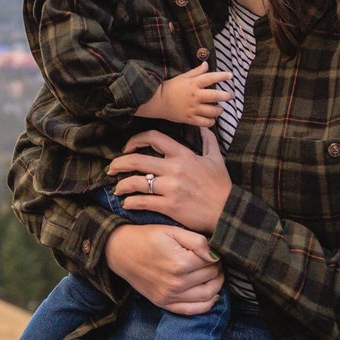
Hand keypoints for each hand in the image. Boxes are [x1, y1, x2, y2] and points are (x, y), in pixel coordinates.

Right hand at [104, 224, 223, 313]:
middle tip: (213, 261)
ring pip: (208, 295)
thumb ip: (197, 241)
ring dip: (216, 285)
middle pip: (212, 278)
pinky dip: (207, 304)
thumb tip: (216, 255)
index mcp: (180, 263)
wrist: (120, 251)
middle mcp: (176, 283)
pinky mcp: (164, 303)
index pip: (213, 263)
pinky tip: (209, 293)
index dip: (216, 255)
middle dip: (217, 269)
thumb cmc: (147, 237)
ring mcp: (170, 296)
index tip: (211, 251)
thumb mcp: (173, 231)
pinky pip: (193, 310)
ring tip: (213, 275)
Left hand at [109, 127, 232, 235]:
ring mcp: (171, 188)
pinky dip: (131, 203)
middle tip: (111, 169)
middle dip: (119, 164)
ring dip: (122, 185)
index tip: (128, 148)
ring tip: (117, 189)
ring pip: (136, 182)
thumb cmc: (221, 186)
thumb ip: (209, 141)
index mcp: (183, 155)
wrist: (227, 211)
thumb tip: (204, 127)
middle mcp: (174, 169)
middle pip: (137, 160)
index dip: (136, 140)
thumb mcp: (216, 159)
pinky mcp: (169, 206)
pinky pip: (143, 202)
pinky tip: (127, 203)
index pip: (153, 138)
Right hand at [137, 62, 232, 126]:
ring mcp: (192, 109)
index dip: (222, 76)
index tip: (230, 75)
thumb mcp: (183, 77)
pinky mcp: (189, 119)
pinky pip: (205, 123)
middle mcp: (195, 96)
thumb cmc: (170, 87)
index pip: (210, 78)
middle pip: (215, 96)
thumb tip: (206, 64)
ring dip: (219, 110)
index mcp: (193, 84)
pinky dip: (211, 121)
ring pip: (212, 111)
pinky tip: (211, 118)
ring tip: (220, 108)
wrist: (157, 102)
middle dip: (226, 96)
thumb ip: (196, 72)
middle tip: (230, 95)